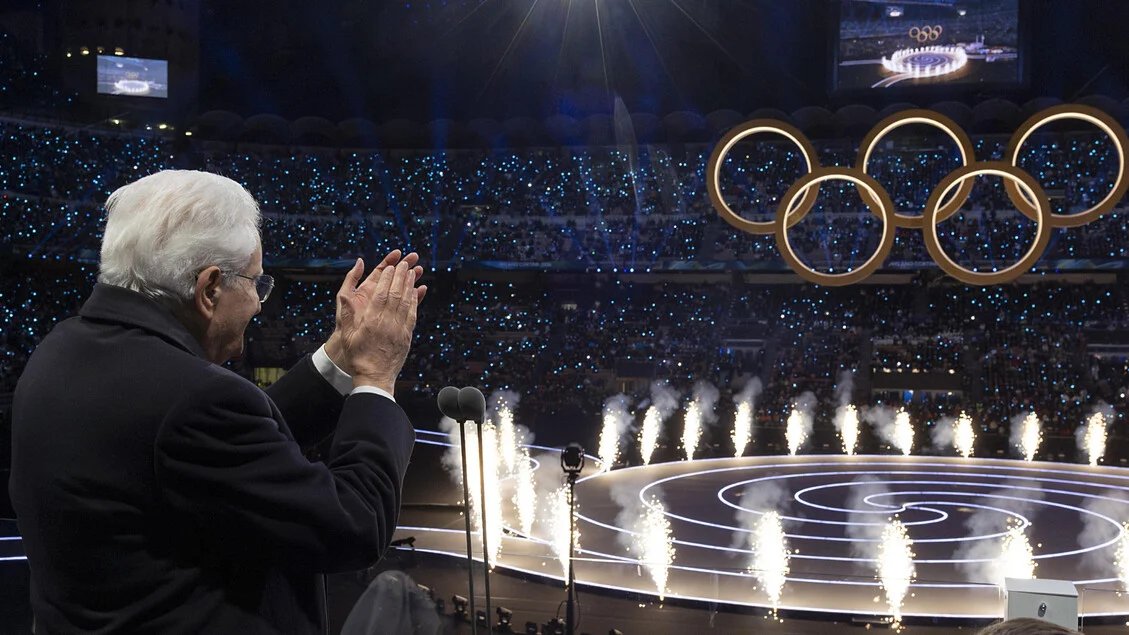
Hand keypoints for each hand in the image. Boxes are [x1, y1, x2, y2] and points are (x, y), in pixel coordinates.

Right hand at [324, 251, 426, 392]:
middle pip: (396, 294)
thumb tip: (345, 295)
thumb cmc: (358, 356)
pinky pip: (412, 314)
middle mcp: (387, 322)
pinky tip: (417, 292)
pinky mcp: (407, 336)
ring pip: (406, 302)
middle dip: (401, 277)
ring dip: (410, 285)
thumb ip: (348, 313)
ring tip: (413, 272)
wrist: (375, 377)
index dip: (387, 278)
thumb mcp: (348, 335)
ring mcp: (399, 329)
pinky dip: (415, 301)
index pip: (381, 294)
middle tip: (405, 263)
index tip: (391, 266)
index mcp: (372, 320)